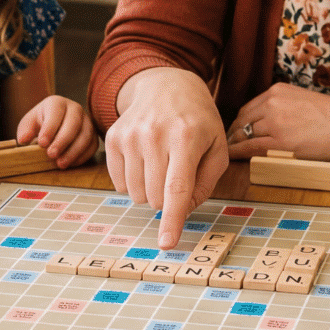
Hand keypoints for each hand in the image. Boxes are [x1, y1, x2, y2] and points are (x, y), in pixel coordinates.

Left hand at [16, 95, 96, 167]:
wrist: (54, 126)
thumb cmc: (40, 123)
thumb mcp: (29, 124)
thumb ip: (25, 130)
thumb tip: (24, 139)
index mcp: (57, 103)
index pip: (55, 113)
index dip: (50, 128)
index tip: (42, 143)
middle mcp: (75, 109)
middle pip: (73, 123)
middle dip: (62, 141)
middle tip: (51, 155)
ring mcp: (87, 121)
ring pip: (86, 135)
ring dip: (73, 151)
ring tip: (61, 163)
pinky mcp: (93, 134)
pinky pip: (92, 145)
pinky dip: (82, 156)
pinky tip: (71, 164)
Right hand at [105, 68, 230, 248]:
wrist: (166, 86)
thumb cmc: (197, 121)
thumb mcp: (217, 147)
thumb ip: (205, 184)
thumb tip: (181, 213)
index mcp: (186, 137)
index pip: (177, 188)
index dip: (172, 219)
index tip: (167, 243)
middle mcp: (154, 135)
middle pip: (155, 198)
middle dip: (167, 199)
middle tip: (176, 174)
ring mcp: (130, 135)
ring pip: (135, 194)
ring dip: (150, 190)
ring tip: (161, 163)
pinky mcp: (112, 138)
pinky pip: (119, 184)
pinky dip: (133, 181)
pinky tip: (144, 160)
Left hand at [225, 83, 329, 160]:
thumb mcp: (303, 101)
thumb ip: (284, 107)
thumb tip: (268, 123)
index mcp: (278, 91)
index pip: (248, 109)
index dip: (240, 124)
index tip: (235, 133)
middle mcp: (273, 103)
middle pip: (242, 121)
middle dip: (234, 134)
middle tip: (228, 146)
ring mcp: (275, 122)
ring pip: (244, 134)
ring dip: (235, 145)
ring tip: (229, 154)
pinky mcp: (280, 142)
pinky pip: (251, 148)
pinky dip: (239, 153)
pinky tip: (233, 158)